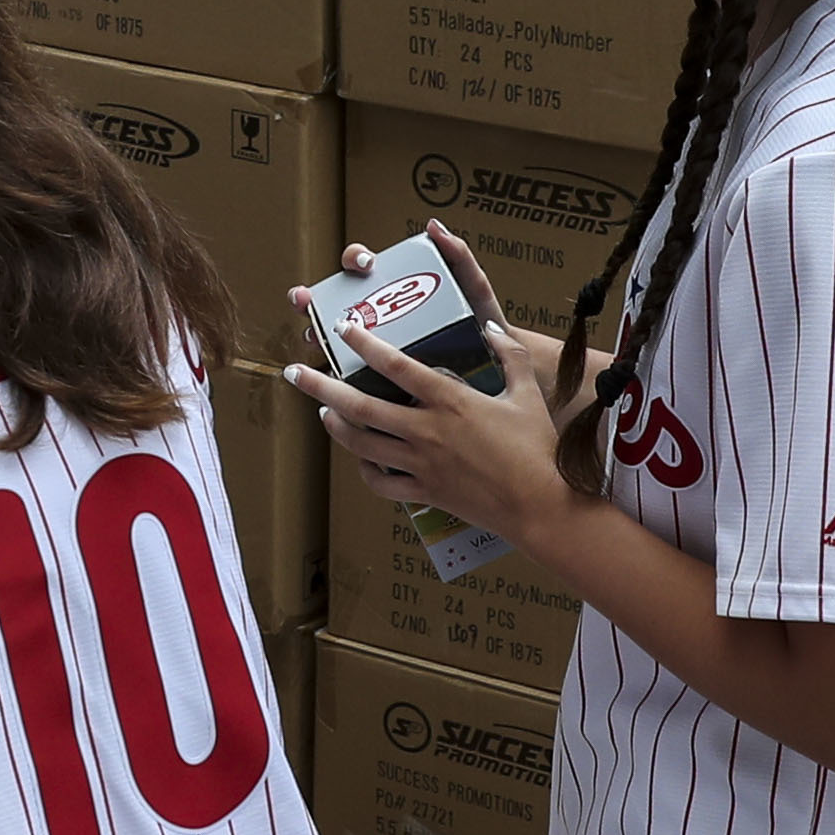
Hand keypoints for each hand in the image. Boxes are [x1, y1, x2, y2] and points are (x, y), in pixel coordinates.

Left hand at [283, 228, 577, 544]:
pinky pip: (382, 482)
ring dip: (335, 427)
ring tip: (322, 412)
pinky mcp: (424, 491)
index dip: (365, 343)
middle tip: (295, 373)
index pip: (396, 365)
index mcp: (450, 400)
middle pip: (360, 407)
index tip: (343, 328)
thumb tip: (492, 329)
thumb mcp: (526, 395)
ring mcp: (421, 463)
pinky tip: (360, 459)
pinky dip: (365, 470)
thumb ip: (509, 357)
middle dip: (322, 388)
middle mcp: (426, 430)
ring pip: (362, 444)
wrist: (539, 505)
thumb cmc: (537, 449)